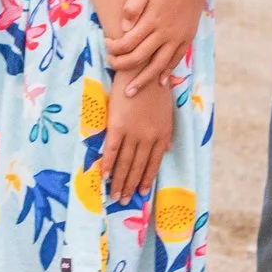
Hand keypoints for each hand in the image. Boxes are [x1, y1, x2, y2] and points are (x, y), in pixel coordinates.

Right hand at [98, 73, 173, 202]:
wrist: (141, 70)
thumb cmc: (154, 89)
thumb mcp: (167, 112)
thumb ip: (164, 133)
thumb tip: (165, 151)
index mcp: (161, 134)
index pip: (153, 163)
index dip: (146, 179)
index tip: (141, 193)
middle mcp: (148, 137)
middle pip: (138, 167)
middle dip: (131, 186)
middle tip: (124, 201)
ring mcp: (133, 133)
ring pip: (125, 163)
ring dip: (119, 181)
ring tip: (115, 195)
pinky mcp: (118, 126)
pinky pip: (112, 151)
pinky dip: (108, 165)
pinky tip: (104, 176)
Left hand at [106, 0, 209, 98]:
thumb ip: (133, 6)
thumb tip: (123, 27)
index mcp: (152, 20)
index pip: (128, 43)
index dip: (114, 48)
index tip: (106, 45)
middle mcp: (165, 33)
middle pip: (140, 58)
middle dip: (122, 65)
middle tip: (111, 66)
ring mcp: (177, 37)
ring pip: (158, 66)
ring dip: (143, 80)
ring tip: (131, 93)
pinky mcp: (187, 38)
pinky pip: (175, 60)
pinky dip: (166, 72)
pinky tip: (160, 82)